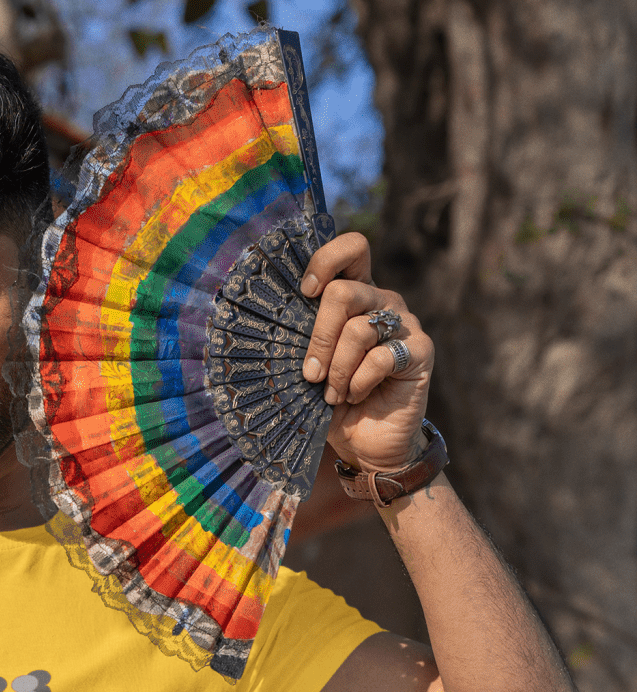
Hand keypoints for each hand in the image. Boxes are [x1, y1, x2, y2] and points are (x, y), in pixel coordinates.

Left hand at [299, 232, 433, 476]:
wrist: (366, 443)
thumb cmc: (333, 401)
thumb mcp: (310, 368)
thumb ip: (302, 340)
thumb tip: (271, 328)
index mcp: (357, 294)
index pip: (353, 249)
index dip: (327, 260)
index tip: (306, 291)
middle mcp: (383, 301)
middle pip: (344, 291)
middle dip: (319, 337)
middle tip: (311, 374)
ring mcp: (405, 324)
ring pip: (358, 328)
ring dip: (337, 370)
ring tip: (334, 396)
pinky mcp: (420, 350)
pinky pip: (381, 357)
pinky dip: (359, 383)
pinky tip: (356, 397)